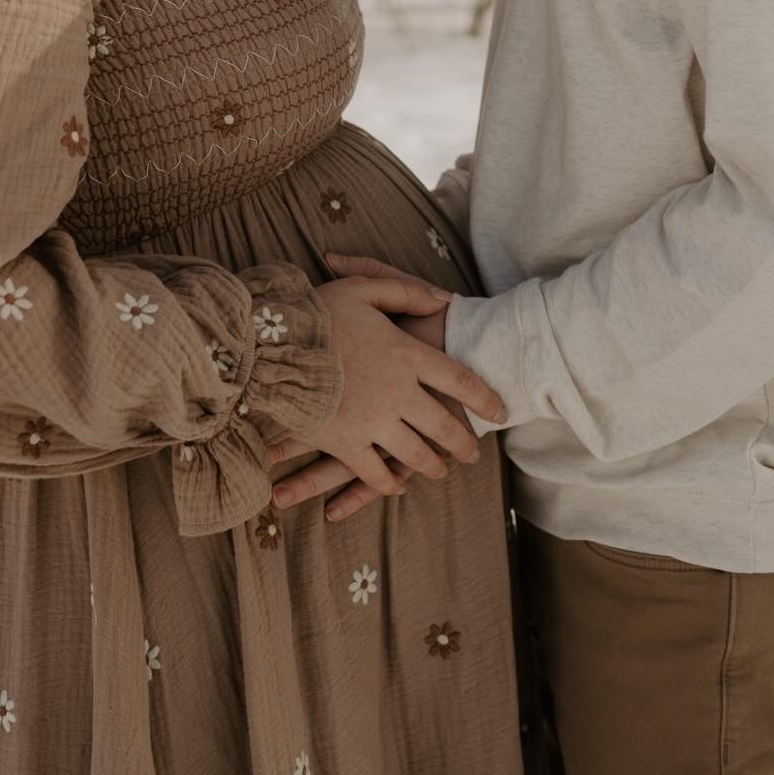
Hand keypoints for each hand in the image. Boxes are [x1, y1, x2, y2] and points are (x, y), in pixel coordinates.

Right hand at [269, 253, 495, 517]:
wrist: (273, 344)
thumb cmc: (319, 312)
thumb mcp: (365, 288)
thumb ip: (406, 291)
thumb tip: (442, 299)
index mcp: (407, 354)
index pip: (460, 380)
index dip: (484, 398)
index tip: (500, 412)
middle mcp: (398, 393)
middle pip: (444, 426)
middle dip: (463, 443)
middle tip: (473, 454)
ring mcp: (374, 422)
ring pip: (416, 455)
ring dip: (432, 466)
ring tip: (439, 471)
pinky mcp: (346, 444)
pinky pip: (376, 473)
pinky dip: (388, 483)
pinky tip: (395, 486)